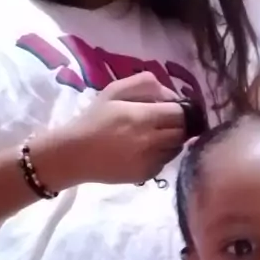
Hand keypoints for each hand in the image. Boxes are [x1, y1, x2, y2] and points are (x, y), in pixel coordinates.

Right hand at [66, 72, 184, 185]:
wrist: (75, 154)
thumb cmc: (94, 119)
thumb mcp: (115, 90)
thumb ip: (146, 84)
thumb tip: (172, 96)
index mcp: (143, 117)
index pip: (181, 113)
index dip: (179, 109)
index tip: (169, 107)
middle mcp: (151, 141)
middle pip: (183, 131)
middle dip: (177, 124)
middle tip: (162, 121)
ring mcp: (151, 161)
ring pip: (177, 147)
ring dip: (171, 139)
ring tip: (152, 135)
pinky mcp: (148, 175)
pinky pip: (166, 161)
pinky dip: (161, 154)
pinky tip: (144, 150)